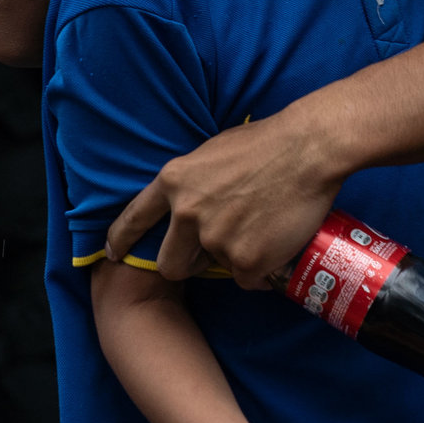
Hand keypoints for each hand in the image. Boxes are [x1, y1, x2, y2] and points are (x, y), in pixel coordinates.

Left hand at [106, 111, 344, 287]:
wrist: (308, 149)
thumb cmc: (267, 143)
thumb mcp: (212, 152)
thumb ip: (193, 182)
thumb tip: (187, 202)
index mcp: (174, 182)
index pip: (134, 219)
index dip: (121, 241)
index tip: (115, 255)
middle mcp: (187, 213)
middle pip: (169, 264)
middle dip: (186, 264)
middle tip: (211, 254)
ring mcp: (215, 239)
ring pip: (215, 269)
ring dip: (232, 260)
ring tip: (259, 233)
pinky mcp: (245, 260)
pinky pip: (247, 279)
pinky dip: (260, 270)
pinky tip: (276, 247)